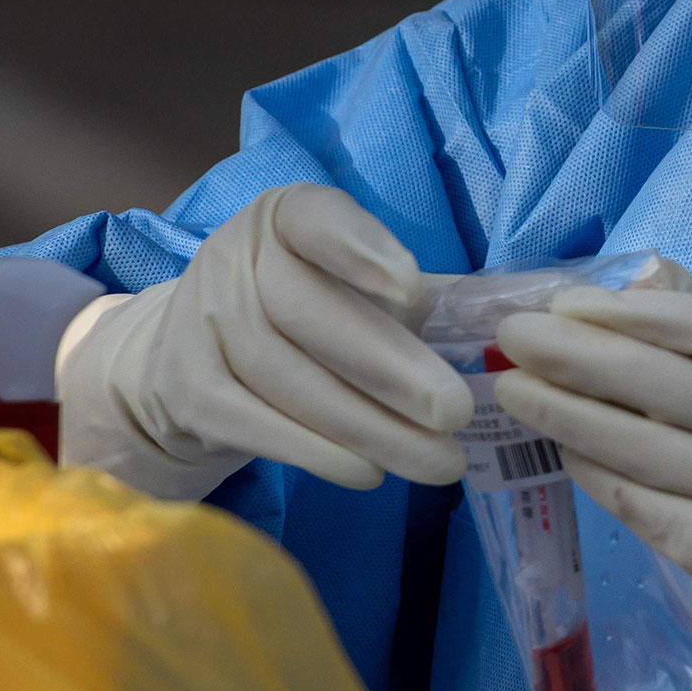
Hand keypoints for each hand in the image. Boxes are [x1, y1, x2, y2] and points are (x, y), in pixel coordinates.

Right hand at [57, 183, 471, 498]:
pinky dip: (317, 452)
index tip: (411, 285)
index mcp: (283, 219)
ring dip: (369, 426)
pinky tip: (370, 472)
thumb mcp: (352, 286)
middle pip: (307, 312)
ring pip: (287, 378)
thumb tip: (506, 315)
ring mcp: (200, 324)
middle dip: (389, 366)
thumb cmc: (300, 314)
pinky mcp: (185, 391)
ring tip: (438, 459)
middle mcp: (231, 259)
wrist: (190, 358)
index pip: (315, 218)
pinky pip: (256, 425)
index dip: (360, 249)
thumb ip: (417, 294)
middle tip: (456, 410)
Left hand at [492, 289, 691, 690]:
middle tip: (513, 339)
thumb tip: (642, 276)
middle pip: (683, 392)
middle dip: (584, 359)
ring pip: (659, 454)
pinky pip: (657, 514)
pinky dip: (603, 479)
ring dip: (573, 417)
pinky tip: (564, 451)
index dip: (644, 316)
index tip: (568, 304)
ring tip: (514, 391)